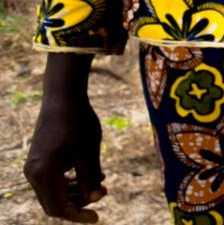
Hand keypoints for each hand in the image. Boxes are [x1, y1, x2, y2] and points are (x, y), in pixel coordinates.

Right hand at [24, 88, 106, 221]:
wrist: (63, 97)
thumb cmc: (78, 123)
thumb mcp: (89, 154)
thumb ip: (90, 180)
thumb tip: (94, 199)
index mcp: (43, 174)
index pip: (58, 208)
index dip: (78, 216)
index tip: (98, 217)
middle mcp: (33, 173)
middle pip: (54, 202)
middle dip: (79, 202)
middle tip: (103, 192)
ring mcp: (34, 165)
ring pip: (54, 191)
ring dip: (76, 191)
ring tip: (101, 182)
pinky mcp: (39, 158)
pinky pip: (52, 179)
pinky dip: (70, 181)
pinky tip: (91, 174)